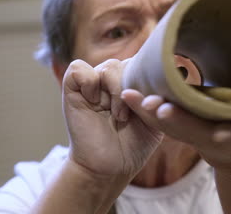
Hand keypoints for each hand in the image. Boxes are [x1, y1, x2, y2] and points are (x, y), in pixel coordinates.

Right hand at [62, 59, 162, 178]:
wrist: (109, 168)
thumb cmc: (134, 144)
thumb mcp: (155, 118)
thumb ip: (158, 96)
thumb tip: (158, 74)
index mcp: (135, 81)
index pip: (145, 63)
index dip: (150, 82)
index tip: (150, 106)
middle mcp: (115, 78)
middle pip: (129, 63)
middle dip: (135, 90)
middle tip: (132, 115)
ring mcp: (94, 83)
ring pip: (110, 66)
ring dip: (116, 91)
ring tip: (119, 116)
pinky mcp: (73, 89)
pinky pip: (78, 68)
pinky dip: (89, 82)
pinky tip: (94, 102)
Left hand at [122, 87, 230, 180]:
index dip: (228, 132)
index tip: (216, 132)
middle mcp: (225, 139)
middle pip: (198, 132)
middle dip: (177, 121)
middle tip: (155, 106)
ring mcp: (203, 140)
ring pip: (176, 130)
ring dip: (153, 115)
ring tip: (131, 96)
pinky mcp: (190, 136)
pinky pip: (167, 126)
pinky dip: (149, 114)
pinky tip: (132, 97)